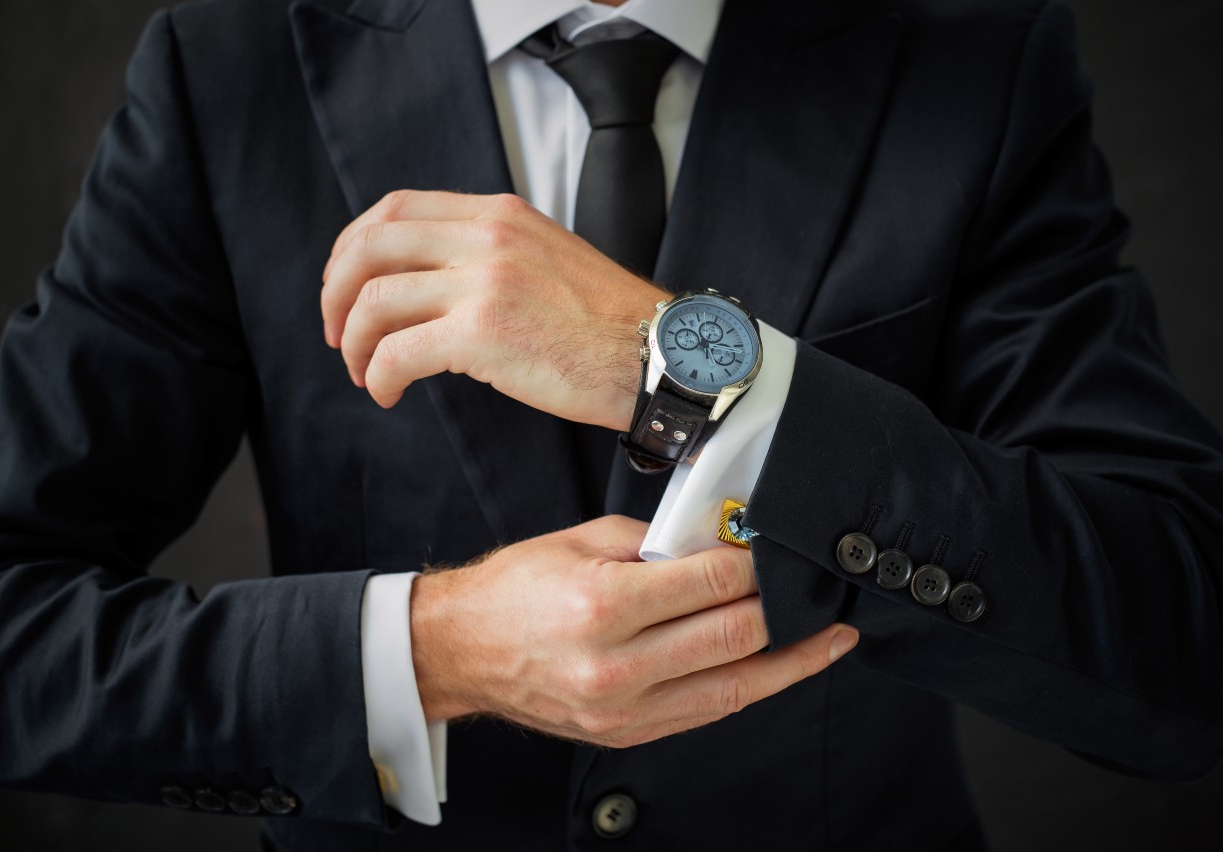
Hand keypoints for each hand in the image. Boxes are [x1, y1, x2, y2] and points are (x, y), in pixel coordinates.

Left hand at [320, 190, 668, 430]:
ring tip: (364, 373)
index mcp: (499, 213)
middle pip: (371, 247)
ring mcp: (485, 281)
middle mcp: (488, 235)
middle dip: (336, 293)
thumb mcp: (544, 258)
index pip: (395, 208)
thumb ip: (488, 254)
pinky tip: (388, 393)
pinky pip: (398, 352)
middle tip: (337, 334)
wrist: (657, 357)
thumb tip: (424, 284)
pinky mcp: (484, 332)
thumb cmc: (606, 325)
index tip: (344, 284)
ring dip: (355, 343)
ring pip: (375, 302)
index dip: (352, 247)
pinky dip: (379, 376)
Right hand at [409, 515, 858, 747]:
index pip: (709, 584)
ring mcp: (624, 708)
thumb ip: (654, 542)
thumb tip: (717, 543)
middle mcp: (617, 665)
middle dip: (778, 605)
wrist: (462, 650)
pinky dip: (749, 687)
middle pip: (733, 636)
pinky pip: (708, 711)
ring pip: (734, 684)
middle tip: (806, 583)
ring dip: (790, 659)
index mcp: (603, 606)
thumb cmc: (514, 589)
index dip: (751, 564)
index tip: (770, 548)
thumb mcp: (581, 541)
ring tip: (830, 638)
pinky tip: (777, 668)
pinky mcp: (628, 732)